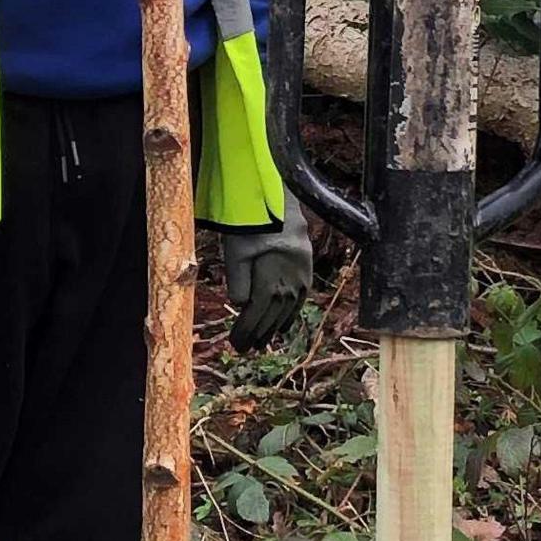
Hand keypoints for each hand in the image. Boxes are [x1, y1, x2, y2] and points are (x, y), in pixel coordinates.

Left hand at [223, 211, 315, 346]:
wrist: (273, 190)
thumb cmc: (249, 219)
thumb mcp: (235, 250)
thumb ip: (238, 281)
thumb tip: (240, 304)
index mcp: (274, 278)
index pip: (259, 314)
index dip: (246, 331)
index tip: (236, 345)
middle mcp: (292, 278)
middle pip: (275, 314)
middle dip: (260, 333)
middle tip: (246, 349)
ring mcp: (302, 270)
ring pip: (289, 306)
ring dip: (276, 326)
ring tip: (265, 342)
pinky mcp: (305, 260)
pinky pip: (301, 294)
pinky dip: (291, 310)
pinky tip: (285, 323)